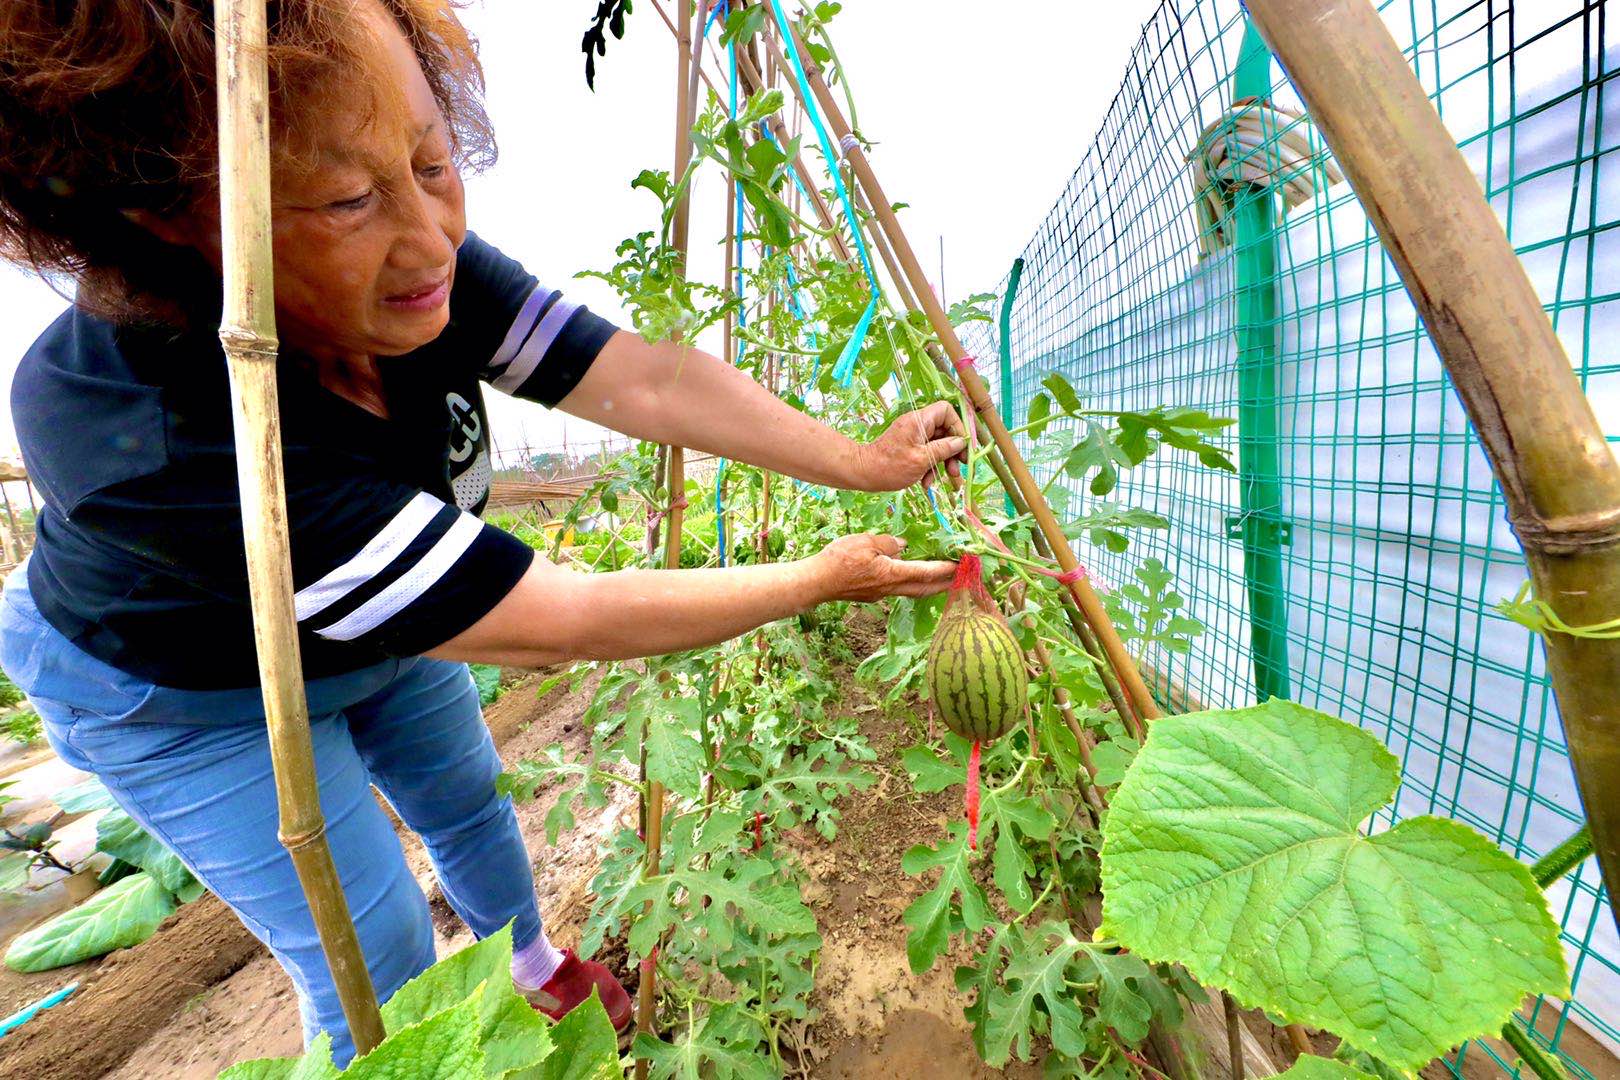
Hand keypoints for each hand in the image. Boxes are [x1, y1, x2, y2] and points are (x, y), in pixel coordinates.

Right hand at [810, 534, 956, 601]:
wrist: (816, 582)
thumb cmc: (838, 561)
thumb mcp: (865, 542)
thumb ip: (887, 543)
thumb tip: (902, 545)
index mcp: (892, 574)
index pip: (926, 572)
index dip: (946, 569)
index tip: (963, 565)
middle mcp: (890, 588)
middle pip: (925, 588)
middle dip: (945, 584)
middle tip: (961, 577)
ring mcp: (880, 594)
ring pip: (912, 590)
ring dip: (929, 585)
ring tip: (942, 578)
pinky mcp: (871, 594)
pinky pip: (898, 589)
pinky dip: (911, 583)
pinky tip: (908, 575)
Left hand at [853, 401, 968, 491]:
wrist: (864, 474)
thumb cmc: (890, 466)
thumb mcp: (922, 459)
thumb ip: (944, 449)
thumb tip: (961, 442)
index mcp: (919, 421)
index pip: (946, 411)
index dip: (958, 426)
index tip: (962, 445)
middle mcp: (917, 425)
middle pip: (945, 430)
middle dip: (953, 450)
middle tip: (960, 466)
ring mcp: (913, 437)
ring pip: (937, 445)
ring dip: (943, 462)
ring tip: (948, 478)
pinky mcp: (909, 448)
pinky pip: (927, 453)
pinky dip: (930, 467)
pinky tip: (926, 482)